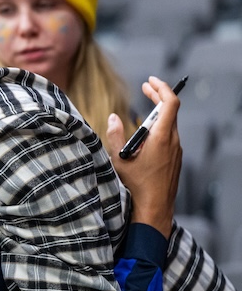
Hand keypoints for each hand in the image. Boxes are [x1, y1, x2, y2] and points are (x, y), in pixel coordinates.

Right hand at [106, 75, 181, 238]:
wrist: (154, 209)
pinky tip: (147, 133)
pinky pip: (169, 136)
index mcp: (162, 137)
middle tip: (146, 88)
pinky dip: (160, 126)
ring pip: (170, 124)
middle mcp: (173, 141)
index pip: (170, 104)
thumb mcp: (119, 159)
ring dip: (158, 112)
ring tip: (145, 108)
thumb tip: (113, 117)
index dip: (162, 88)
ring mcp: (176, 151)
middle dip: (158, 96)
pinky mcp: (174, 159)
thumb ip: (115, 135)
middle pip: (171, 111)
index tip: (150, 81)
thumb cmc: (136, 185)